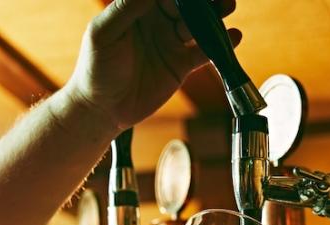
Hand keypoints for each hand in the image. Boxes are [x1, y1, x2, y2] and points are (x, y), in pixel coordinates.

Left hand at [67, 0, 240, 129]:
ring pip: (197, 25)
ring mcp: (169, 43)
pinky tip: (233, 37)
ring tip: (228, 6)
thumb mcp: (104, 33)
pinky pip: (203, 52)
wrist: (102, 109)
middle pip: (185, 4)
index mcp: (136, 9)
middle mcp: (156, 22)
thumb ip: (126, 8)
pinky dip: (219, 45)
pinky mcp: (180, 65)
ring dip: (214, 16)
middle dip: (201, 0)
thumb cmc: (95, 69)